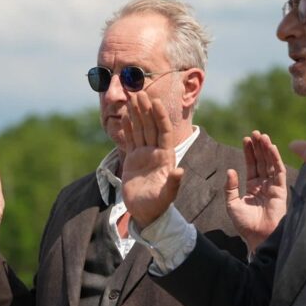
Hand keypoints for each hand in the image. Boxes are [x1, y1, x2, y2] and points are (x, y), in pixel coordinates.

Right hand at [121, 92, 183, 228]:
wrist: (146, 214)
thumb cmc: (158, 206)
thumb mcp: (166, 196)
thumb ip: (173, 183)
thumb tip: (180, 171)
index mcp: (166, 157)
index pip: (164, 131)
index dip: (160, 117)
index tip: (156, 101)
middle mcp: (155, 152)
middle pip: (151, 126)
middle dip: (146, 109)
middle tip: (139, 91)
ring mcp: (144, 155)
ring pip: (140, 129)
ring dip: (136, 114)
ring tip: (132, 96)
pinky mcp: (133, 160)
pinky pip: (130, 140)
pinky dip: (127, 128)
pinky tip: (124, 116)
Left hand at [225, 131, 287, 251]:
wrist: (258, 237)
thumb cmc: (245, 224)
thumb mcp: (232, 204)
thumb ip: (230, 187)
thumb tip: (230, 170)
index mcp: (252, 187)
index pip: (252, 165)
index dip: (249, 152)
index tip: (246, 139)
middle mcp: (264, 185)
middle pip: (262, 161)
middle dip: (259, 147)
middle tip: (255, 132)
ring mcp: (273, 187)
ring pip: (271, 164)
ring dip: (267, 149)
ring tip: (263, 136)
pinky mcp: (281, 190)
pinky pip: (279, 172)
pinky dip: (276, 159)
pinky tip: (271, 148)